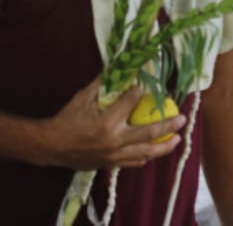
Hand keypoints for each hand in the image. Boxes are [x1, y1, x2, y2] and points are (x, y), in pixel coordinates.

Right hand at [45, 78, 184, 169]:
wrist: (49, 146)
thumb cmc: (66, 119)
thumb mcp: (83, 97)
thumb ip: (103, 84)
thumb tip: (120, 68)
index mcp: (107, 122)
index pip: (132, 103)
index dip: (140, 93)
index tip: (145, 88)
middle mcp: (114, 141)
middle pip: (149, 133)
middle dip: (169, 125)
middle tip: (183, 119)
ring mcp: (113, 156)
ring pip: (145, 153)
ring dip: (164, 146)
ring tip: (177, 138)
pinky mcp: (110, 164)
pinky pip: (134, 162)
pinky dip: (146, 156)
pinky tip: (155, 150)